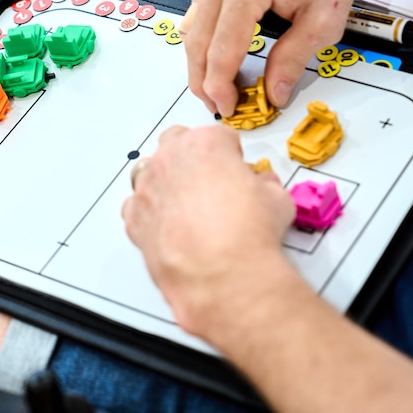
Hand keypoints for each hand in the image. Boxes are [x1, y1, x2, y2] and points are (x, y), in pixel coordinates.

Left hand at [121, 125, 296, 343]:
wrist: (224, 277)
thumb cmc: (247, 237)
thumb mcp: (277, 198)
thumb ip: (265, 184)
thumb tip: (265, 187)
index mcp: (205, 143)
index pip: (218, 136)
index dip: (230, 154)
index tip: (235, 167)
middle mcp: (171, 160)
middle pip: (177, 144)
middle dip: (193, 159)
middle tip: (211, 181)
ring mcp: (148, 189)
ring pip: (152, 174)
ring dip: (168, 183)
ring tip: (190, 206)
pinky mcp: (135, 219)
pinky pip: (138, 207)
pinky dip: (151, 213)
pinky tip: (170, 225)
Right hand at [182, 0, 376, 116]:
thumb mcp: (322, 23)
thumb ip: (292, 61)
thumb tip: (274, 93)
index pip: (221, 53)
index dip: (221, 88)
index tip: (229, 109)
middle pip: (197, 43)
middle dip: (203, 81)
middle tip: (218, 105)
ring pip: (193, 28)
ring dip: (200, 61)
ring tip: (218, 86)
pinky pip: (201, 12)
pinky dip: (205, 39)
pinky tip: (220, 56)